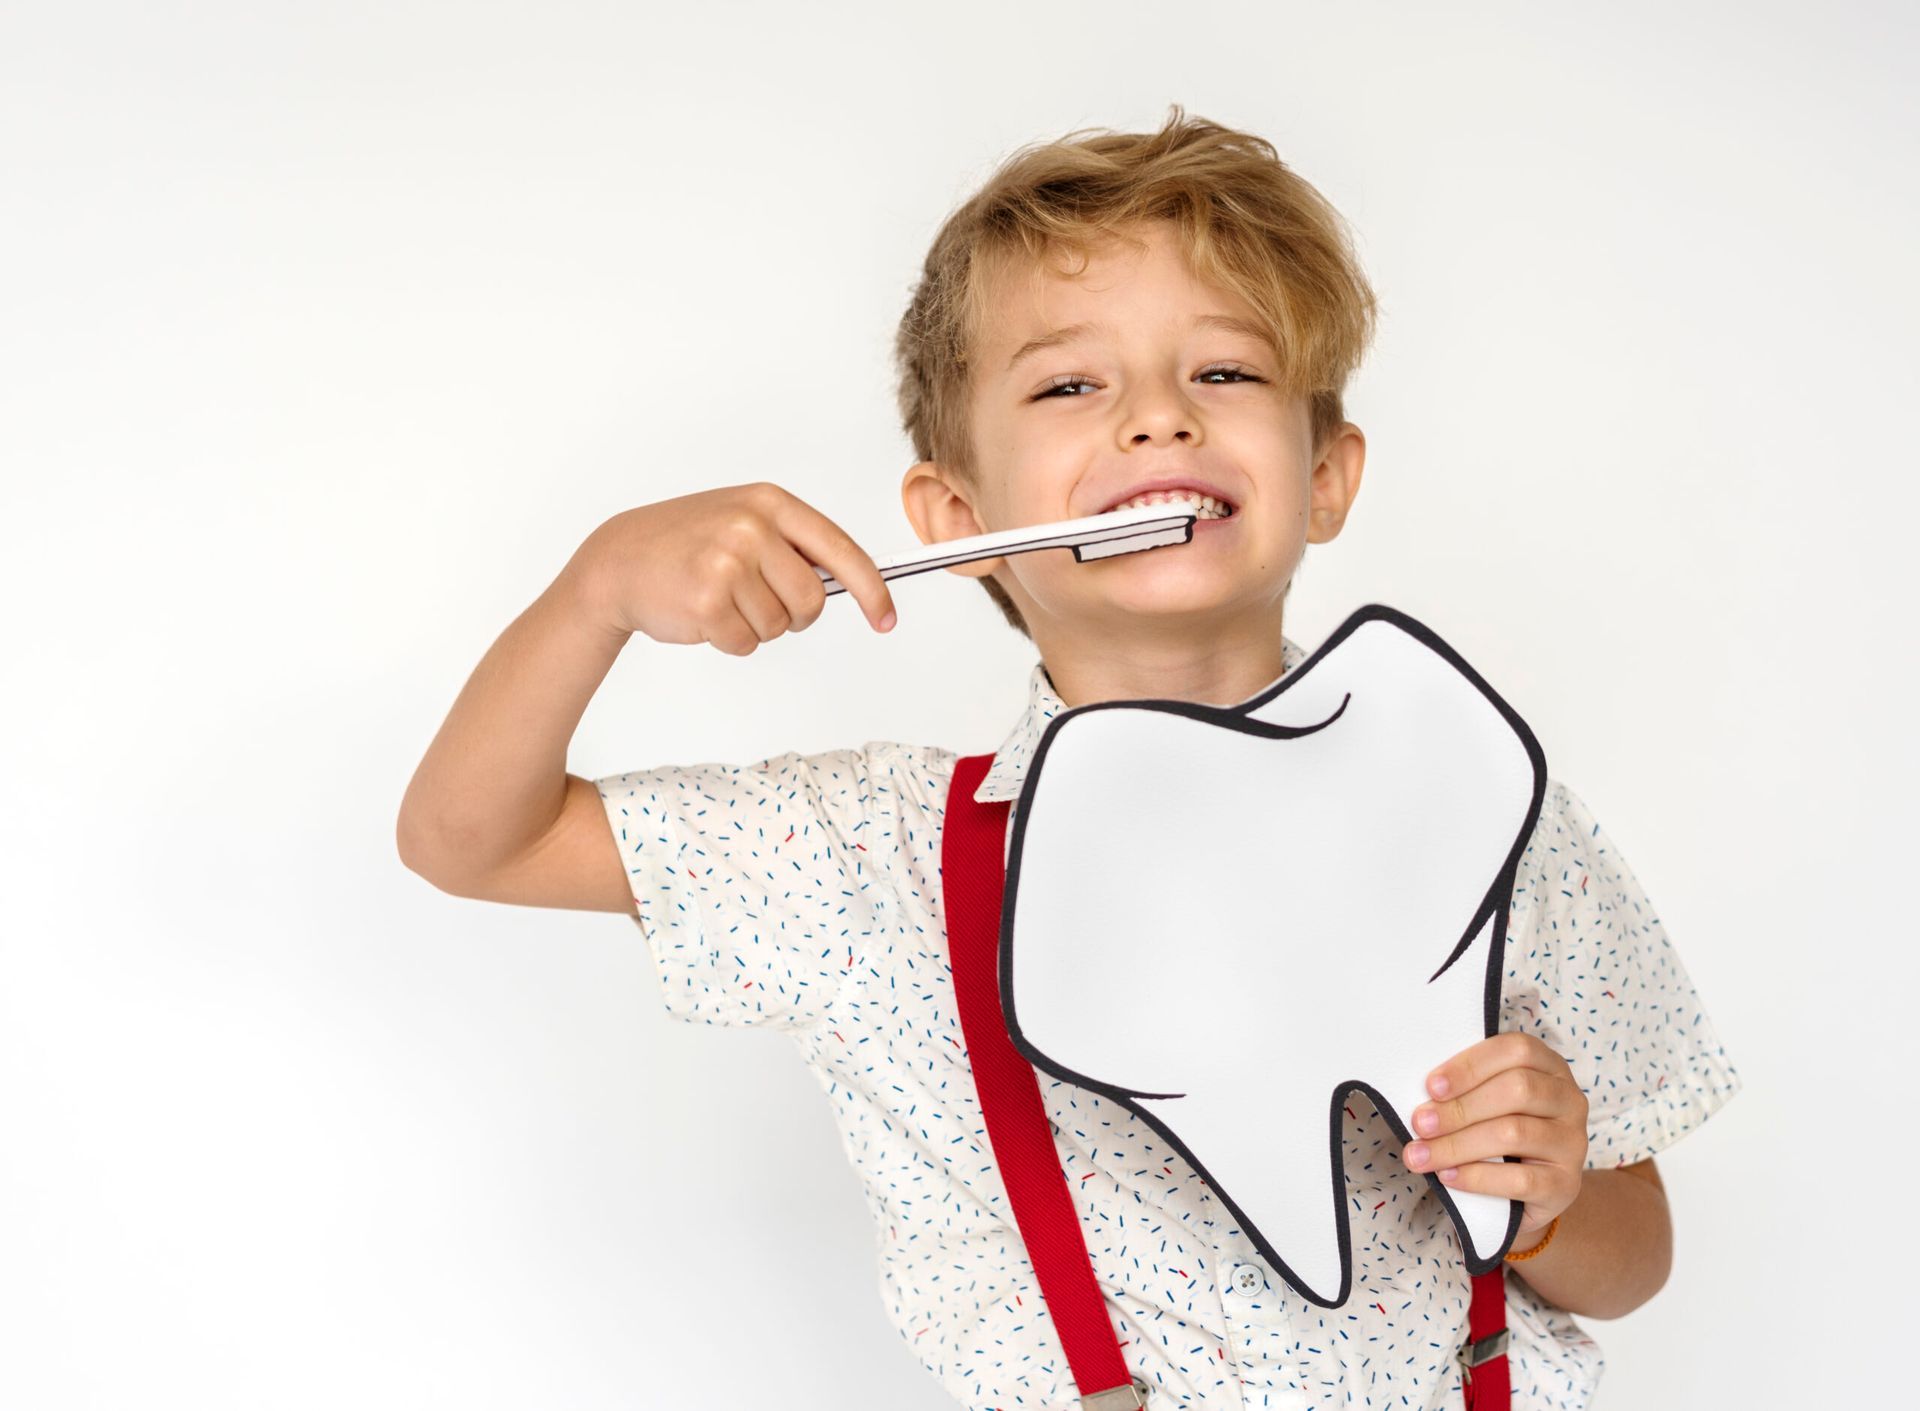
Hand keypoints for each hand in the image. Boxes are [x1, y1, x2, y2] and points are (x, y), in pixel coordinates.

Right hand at [569, 482, 897, 651]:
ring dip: (755, 626)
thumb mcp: (744, 522)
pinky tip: (704, 614)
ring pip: (779, 626)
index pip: (841, 549)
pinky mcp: (707, 600)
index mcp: (770, 503)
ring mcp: (728, 562)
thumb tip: (855, 583)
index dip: (872, 589)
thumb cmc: (688, 545)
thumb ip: (794, 546)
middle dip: (792, 614)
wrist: (619, 560)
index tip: (885, 618)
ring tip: (721, 598)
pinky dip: (730, 640)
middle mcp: (751, 527)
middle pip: (812, 600)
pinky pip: (747, 643)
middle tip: (756, 600)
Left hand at [1399, 1031, 1588, 1245]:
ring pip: (1515, 1133)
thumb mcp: (1489, 1100)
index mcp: (1549, 1065)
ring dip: (1458, 1144)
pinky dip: (1477, 1177)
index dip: (1471, 1065)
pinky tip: (1448, 1176)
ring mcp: (1572, 1142)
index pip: (1517, 1050)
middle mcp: (1569, 1100)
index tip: (1432, 1087)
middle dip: (1460, 1108)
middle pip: (1518, 1090)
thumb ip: (1466, 1089)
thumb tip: (1422, 1097)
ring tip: (1421, 1155)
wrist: (1532, 1190)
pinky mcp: (1566, 1184)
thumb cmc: (1500, 1130)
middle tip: (1420, 1124)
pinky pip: (1521, 1179)